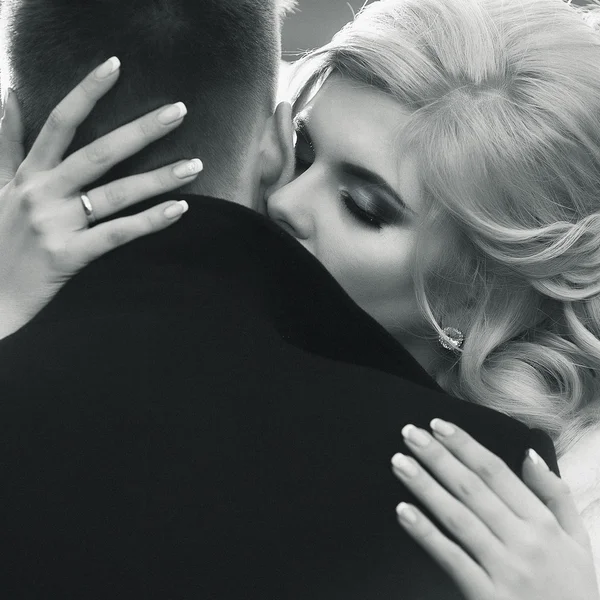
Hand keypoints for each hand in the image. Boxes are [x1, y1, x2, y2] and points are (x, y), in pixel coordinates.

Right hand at [0, 57, 202, 338]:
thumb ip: (5, 142)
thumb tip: (7, 95)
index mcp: (29, 172)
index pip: (60, 121)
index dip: (87, 91)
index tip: (116, 66)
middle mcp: (43, 192)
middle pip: (100, 152)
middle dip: (142, 130)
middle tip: (179, 111)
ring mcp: (55, 224)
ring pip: (115, 194)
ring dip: (159, 178)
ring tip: (194, 165)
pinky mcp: (68, 255)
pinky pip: (116, 234)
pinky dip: (149, 221)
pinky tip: (179, 209)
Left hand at [391, 420, 598, 599]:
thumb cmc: (573, 592)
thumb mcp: (578, 541)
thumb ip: (556, 494)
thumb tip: (529, 454)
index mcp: (544, 524)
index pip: (497, 472)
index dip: (465, 445)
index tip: (439, 426)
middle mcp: (524, 542)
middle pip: (472, 489)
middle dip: (438, 457)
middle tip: (410, 434)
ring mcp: (505, 570)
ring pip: (458, 517)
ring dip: (425, 486)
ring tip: (400, 462)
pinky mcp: (488, 597)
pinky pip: (451, 559)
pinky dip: (426, 533)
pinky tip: (403, 511)